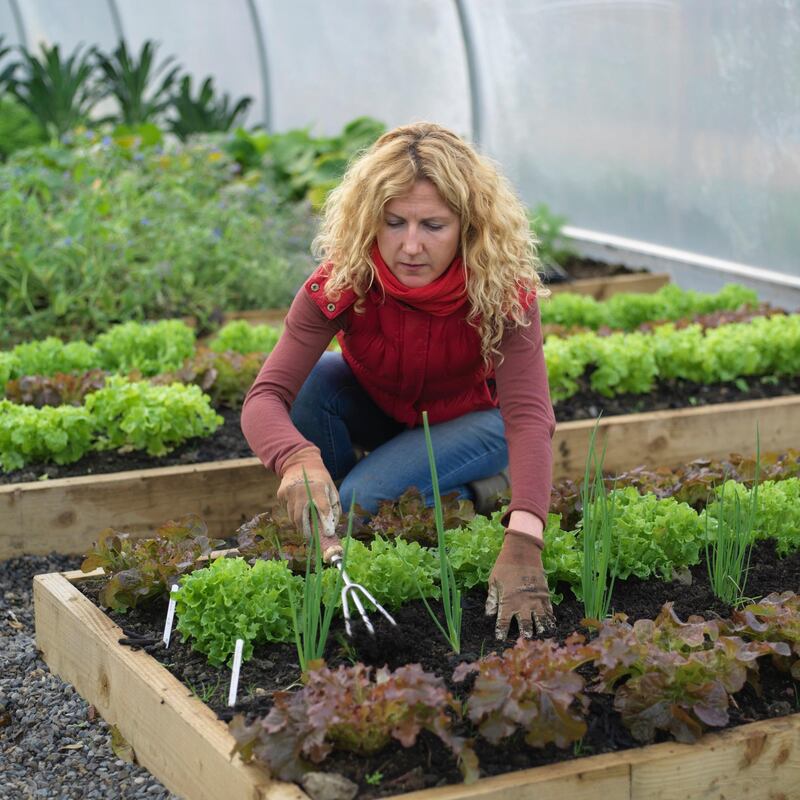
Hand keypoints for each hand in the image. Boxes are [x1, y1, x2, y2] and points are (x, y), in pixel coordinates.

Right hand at [277, 446, 340, 560]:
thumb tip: (331, 527)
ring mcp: (289, 492)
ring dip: (300, 524)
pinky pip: (288, 510)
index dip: (326, 522)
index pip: (323, 508)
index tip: (328, 533)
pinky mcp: (281, 494)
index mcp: (318, 488)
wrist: (300, 463)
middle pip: (301, 518)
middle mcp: (302, 491)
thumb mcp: (332, 489)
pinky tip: (299, 507)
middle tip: (311, 538)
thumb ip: (334, 508)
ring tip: (306, 526)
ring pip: (293, 517)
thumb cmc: (320, 480)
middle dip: (306, 531)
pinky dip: (294, 514)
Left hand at [485, 528, 554, 639]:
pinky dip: (550, 617)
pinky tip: (551, 623)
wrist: (522, 552)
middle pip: (525, 625)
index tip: (501, 639)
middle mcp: (522, 604)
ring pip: (540, 620)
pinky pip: (548, 609)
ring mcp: (535, 599)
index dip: (502, 632)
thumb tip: (489, 614)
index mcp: (507, 602)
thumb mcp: (493, 581)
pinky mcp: (544, 593)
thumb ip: (492, 599)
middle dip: (525, 635)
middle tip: (526, 641)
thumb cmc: (504, 566)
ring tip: (541, 635)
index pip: (503, 623)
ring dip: (540, 628)